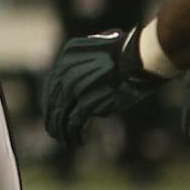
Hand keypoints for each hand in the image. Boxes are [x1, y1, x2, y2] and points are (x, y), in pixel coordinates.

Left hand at [42, 26, 162, 148]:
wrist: (137, 58)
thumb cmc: (127, 53)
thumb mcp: (99, 48)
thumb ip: (87, 61)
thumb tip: (82, 74)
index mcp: (67, 57)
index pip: (54, 84)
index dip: (52, 101)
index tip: (53, 112)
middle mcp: (66, 72)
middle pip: (54, 100)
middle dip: (53, 119)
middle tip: (54, 131)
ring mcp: (74, 88)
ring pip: (60, 115)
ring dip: (61, 131)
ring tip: (65, 141)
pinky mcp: (86, 103)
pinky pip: (74, 123)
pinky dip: (75, 135)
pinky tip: (79, 141)